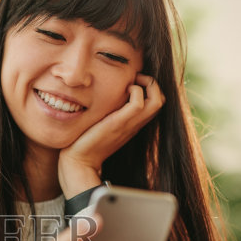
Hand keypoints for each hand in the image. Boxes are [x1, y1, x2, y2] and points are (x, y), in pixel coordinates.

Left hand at [58, 74, 164, 195]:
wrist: (79, 162)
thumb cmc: (86, 143)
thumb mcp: (102, 124)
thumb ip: (108, 112)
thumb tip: (105, 97)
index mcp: (133, 124)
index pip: (154, 104)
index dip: (150, 88)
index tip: (133, 81)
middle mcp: (135, 124)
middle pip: (161, 101)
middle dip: (152, 83)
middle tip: (135, 78)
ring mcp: (129, 124)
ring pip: (157, 101)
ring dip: (147, 84)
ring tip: (130, 83)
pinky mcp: (118, 124)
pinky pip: (138, 103)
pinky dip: (135, 90)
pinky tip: (122, 90)